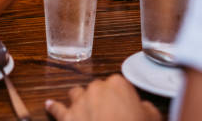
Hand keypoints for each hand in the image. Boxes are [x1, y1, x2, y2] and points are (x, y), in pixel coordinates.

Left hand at [46, 75, 160, 120]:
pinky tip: (49, 105)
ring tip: (83, 108)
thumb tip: (143, 107)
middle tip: (110, 112)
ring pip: (76, 94)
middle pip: (97, 88)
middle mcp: (96, 88)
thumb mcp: (152, 117)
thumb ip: (147, 107)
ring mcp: (79, 101)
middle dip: (101, 98)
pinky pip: (57, 109)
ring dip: (80, 99)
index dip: (122, 97)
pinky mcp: (67, 117)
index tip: (125, 107)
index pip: (119, 84)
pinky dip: (53, 107)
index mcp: (117, 84)